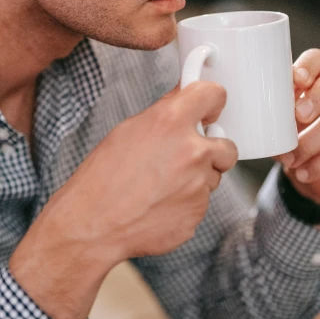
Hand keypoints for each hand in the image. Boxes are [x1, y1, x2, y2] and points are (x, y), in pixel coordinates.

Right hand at [9, 81, 237, 318]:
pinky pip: (201, 202)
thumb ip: (165, 112)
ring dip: (196, 178)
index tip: (208, 109)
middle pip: (226, 145)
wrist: (93, 223)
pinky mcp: (197, 214)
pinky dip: (186, 202)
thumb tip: (183, 98)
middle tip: (184, 155)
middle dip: (210, 149)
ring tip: (161, 184)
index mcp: (171, 123)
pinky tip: (159, 203)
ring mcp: (198, 186)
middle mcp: (192, 152)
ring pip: (213, 177)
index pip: (213, 94)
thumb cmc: (103, 176)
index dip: (211, 102)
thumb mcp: (128, 129)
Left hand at [275, 49, 319, 204]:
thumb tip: (255, 112)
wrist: (315, 170)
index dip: (309, 66)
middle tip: (298, 115)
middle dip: (317, 95)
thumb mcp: (284, 115)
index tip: (295, 79)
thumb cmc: (298, 131)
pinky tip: (305, 171)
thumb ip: (276, 107)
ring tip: (290, 158)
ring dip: (310, 142)